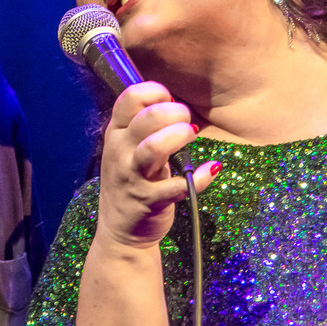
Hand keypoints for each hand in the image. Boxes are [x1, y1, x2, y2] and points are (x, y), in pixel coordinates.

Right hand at [95, 81, 220, 250]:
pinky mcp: (149, 201)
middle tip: (187, 120)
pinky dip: (198, 178)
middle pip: (146, 118)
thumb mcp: (127, 149)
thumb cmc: (131, 181)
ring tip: (193, 134)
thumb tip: (175, 103)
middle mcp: (120, 151)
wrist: (121, 233)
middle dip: (174, 112)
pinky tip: (210, 169)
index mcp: (116, 133)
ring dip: (178, 136)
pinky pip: (175, 187)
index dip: (155, 92)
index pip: (130, 97)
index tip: (171, 101)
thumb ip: (144, 126)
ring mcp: (133, 177)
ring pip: (153, 148)